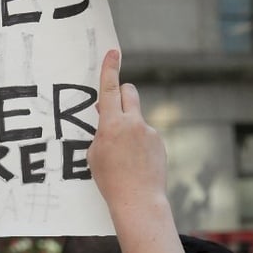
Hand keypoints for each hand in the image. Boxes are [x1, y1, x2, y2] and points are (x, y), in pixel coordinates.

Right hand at [87, 50, 166, 209]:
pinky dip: (138, 143)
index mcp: (112, 125)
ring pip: (135, 118)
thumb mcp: (94, 153)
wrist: (138, 200)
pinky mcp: (159, 142)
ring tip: (123, 155)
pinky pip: (145, 135)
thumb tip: (107, 117)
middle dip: (121, 92)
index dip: (110, 69)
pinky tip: (134, 163)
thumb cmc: (109, 180)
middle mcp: (133, 123)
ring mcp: (149, 132)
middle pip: (129, 92)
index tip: (113, 51)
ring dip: (128, 126)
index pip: (109, 90)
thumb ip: (101, 131)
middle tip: (112, 105)